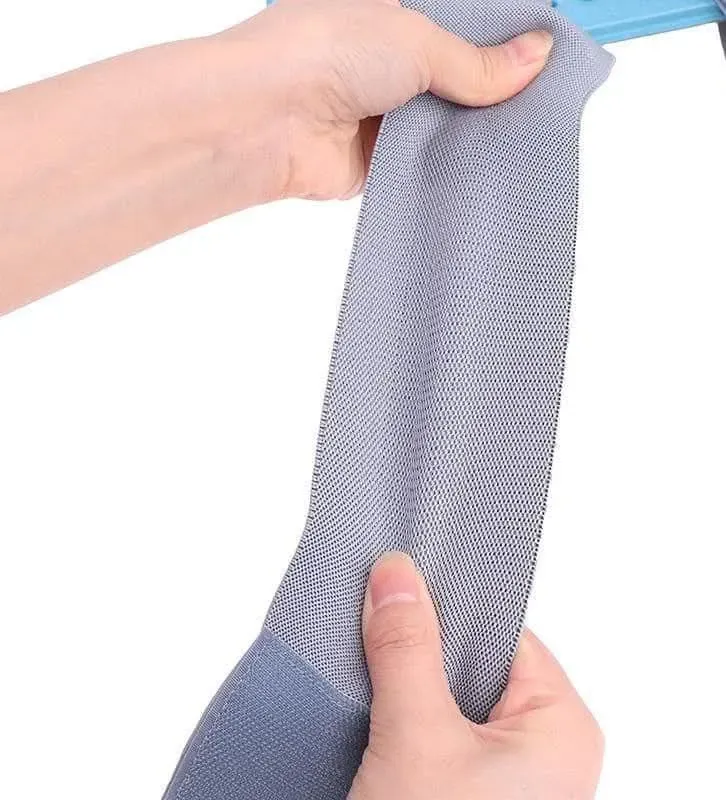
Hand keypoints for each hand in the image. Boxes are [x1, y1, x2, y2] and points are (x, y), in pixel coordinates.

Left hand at [217, 0, 552, 198]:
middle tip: (545, 92)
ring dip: (475, 127)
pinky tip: (485, 162)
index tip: (547, 44)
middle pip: (461, 71)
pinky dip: (453, 162)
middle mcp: (389, 59)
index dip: (504, 32)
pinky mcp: (381, 159)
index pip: (464, 19)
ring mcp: (385, 109)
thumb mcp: (418, 40)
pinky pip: (431, 160)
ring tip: (523, 128)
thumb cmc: (324, 52)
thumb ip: (478, 60)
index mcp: (394, 11)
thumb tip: (537, 56)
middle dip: (496, 84)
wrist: (269, 120)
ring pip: (449, 119)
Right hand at [349, 553, 602, 799]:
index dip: (445, 605)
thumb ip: (406, 650)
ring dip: (404, 688)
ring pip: (446, 698)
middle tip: (370, 621)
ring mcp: (504, 775)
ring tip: (366, 672)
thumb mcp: (418, 739)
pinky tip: (369, 715)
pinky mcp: (464, 790)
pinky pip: (433, 733)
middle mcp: (541, 749)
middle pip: (470, 661)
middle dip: (418, 648)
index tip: (398, 579)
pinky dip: (399, 721)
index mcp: (561, 727)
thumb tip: (395, 575)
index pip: (500, 629)